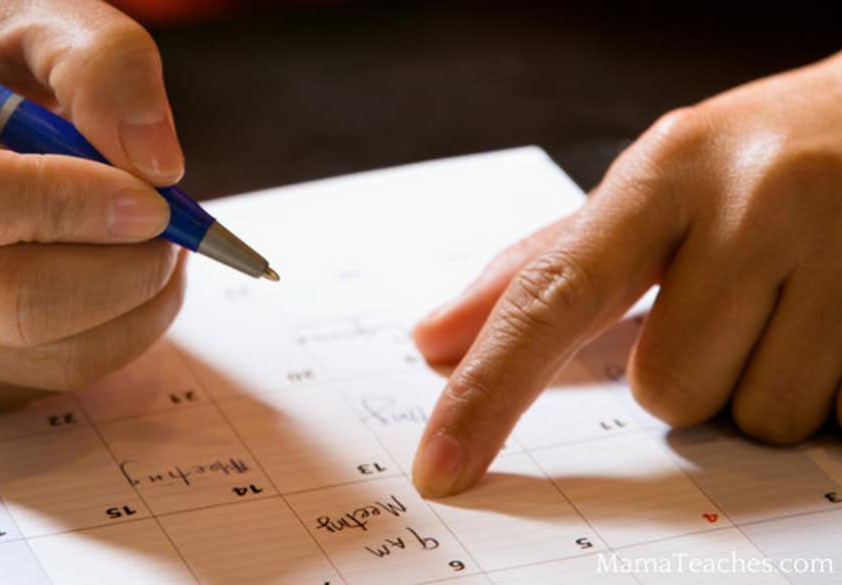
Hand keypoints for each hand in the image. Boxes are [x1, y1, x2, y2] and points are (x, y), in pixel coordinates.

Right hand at [0, 0, 185, 407]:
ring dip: (139, 304)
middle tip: (172, 229)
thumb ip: (100, 64)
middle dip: (128, 268)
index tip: (152, 199)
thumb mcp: (29, 26)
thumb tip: (159, 166)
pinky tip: (108, 278)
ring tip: (146, 244)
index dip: (76, 206)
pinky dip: (115, 333)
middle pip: (17, 303)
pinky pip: (55, 382)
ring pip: (55, 356)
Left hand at [411, 52, 841, 496]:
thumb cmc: (755, 160)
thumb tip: (435, 339)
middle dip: (688, 370)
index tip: (440, 462)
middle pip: (665, 389)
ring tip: (794, 302)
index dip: (489, 388)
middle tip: (729, 302)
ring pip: (758, 416)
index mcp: (667, 171)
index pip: (553, 297)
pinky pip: (840, 416)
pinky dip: (830, 390)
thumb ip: (544, 269)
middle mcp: (755, 201)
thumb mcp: (649, 189)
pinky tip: (837, 318)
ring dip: (761, 383)